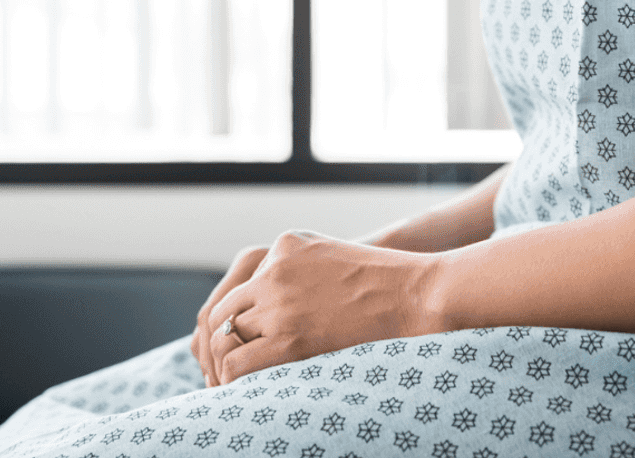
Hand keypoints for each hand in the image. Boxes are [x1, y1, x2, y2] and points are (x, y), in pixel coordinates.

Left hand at [201, 230, 440, 385]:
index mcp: (282, 246)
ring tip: (234, 384)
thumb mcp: (331, 254)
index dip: (229, 322)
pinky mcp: (290, 334)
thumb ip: (297, 268)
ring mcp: (278, 299)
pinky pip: (238, 361)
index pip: (235, 289)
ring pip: (224, 338)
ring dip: (224, 363)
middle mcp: (272, 269)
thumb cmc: (383, 281)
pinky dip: (233, 378)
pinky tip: (244, 389)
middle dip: (219, 345)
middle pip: (221, 313)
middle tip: (225, 371)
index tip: (235, 345)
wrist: (415, 292)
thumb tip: (272, 306)